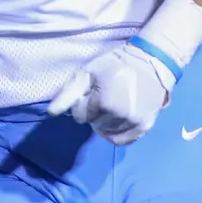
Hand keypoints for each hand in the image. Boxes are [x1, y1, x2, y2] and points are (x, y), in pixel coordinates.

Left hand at [47, 42, 175, 145]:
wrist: (151, 61)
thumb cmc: (116, 64)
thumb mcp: (87, 73)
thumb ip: (68, 94)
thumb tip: (50, 113)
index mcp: (103, 103)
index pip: (80, 116)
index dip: (82, 103)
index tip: (91, 91)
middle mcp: (119, 117)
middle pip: (93, 124)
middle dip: (94, 112)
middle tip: (103, 95)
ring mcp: (134, 123)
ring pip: (107, 132)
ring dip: (105, 122)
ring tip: (112, 104)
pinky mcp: (145, 127)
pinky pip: (123, 140)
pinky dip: (116, 133)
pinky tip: (116, 121)